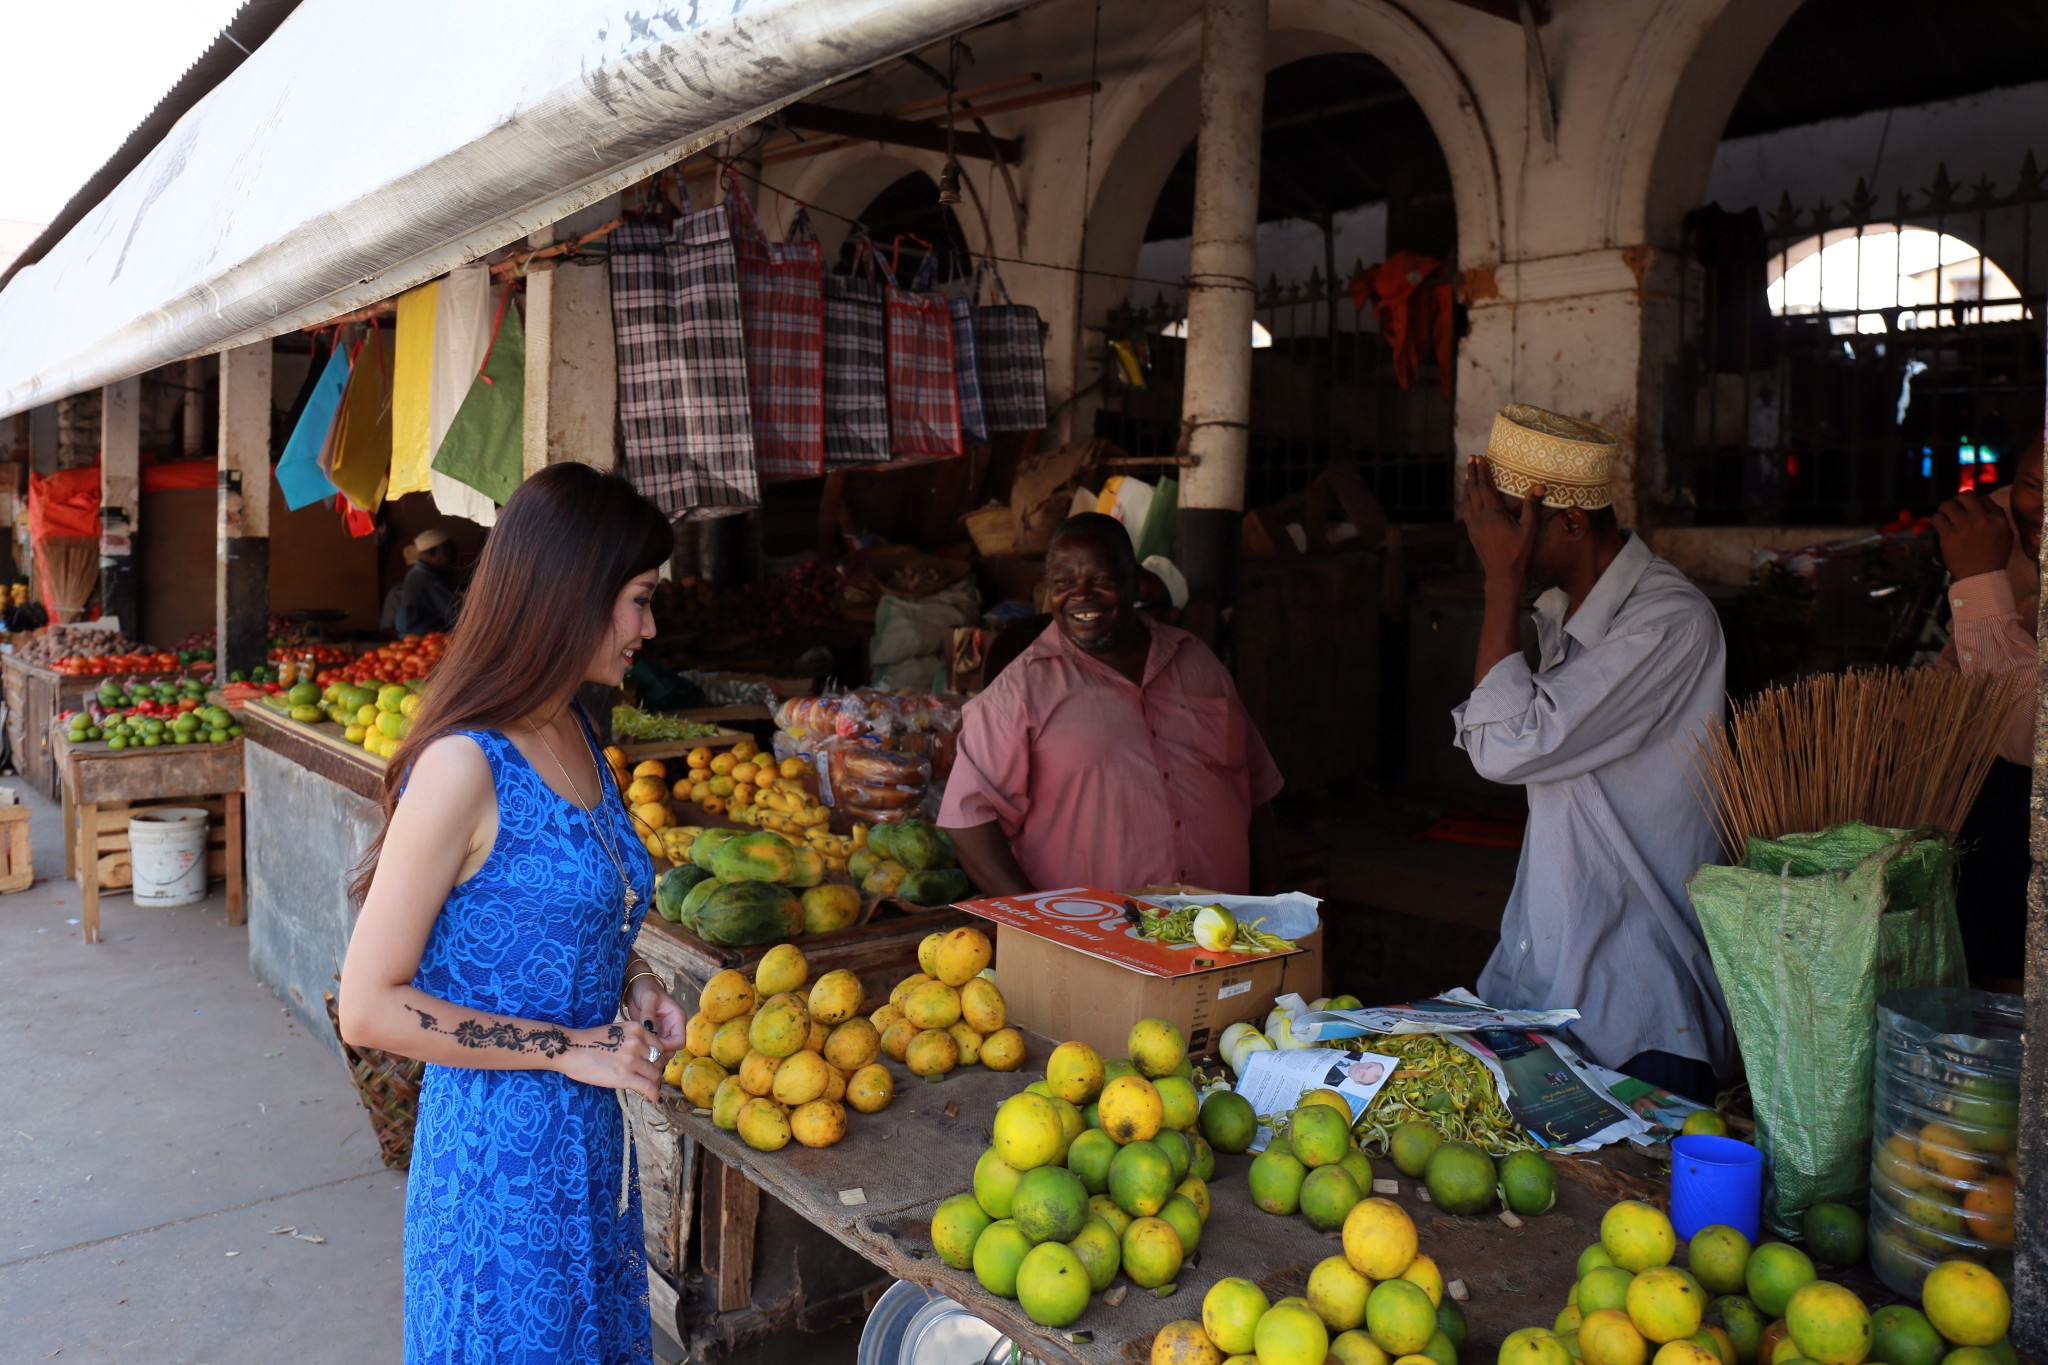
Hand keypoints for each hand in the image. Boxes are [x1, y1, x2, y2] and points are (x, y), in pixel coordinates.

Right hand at [557, 1022, 661, 1100]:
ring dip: (653, 1082)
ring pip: (654, 1074)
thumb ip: (633, 1040)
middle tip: (650, 1077)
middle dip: (656, 1070)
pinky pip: (647, 1087)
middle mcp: (637, 1042)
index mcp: (636, 1029)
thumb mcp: (617, 1032)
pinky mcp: (624, 1076)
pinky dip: (653, 1094)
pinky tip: (653, 1098)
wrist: (571, 1049)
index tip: (653, 1065)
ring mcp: (632, 1059)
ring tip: (648, 1087)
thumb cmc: (589, 1041)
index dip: (657, 1057)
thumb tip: (646, 1055)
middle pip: (658, 1060)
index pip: (658, 1045)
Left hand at [627, 979, 688, 1053]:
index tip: (652, 1046)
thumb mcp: (648, 998)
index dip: (668, 1046)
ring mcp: (664, 1032)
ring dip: (654, 1053)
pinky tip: (638, 1049)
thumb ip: (648, 1013)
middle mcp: (673, 1027)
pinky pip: (654, 1047)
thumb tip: (648, 1028)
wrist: (636, 987)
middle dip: (660, 1053)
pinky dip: (648, 1050)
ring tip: (640, 1052)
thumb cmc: (645, 989)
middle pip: (673, 1049)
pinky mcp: (654, 1035)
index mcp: (677, 1018)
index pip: (680, 1040)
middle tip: (644, 1053)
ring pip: (664, 1051)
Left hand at [1464, 457, 1544, 587]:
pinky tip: (1469, 496)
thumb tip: (1540, 486)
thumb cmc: (1518, 551)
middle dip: (1472, 473)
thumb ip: (1532, 506)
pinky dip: (1467, 498)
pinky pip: (1467, 510)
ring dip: (1468, 484)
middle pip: (1473, 490)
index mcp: (1493, 514)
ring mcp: (1473, 525)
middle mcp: (1479, 517)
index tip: (1479, 458)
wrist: (1502, 573)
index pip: (1484, 487)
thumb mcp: (1529, 529)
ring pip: (1468, 499)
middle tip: (1472, 458)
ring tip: (1469, 472)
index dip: (1482, 471)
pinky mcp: (1472, 532)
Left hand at [1933, 491, 2012, 579]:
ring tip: (1945, 517)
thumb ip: (1997, 517)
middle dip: (1957, 500)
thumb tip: (1982, 502)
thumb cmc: (1993, 557)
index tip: (1968, 508)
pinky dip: (1936, 520)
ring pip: (1947, 505)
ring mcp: (1964, 527)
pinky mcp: (1949, 537)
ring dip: (1945, 509)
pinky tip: (1940, 525)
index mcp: (1998, 519)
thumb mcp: (2005, 534)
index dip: (1973, 501)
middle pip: (1965, 495)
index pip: (1982, 497)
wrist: (1981, 577)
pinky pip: (1937, 518)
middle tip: (1955, 509)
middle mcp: (1981, 520)